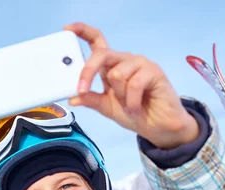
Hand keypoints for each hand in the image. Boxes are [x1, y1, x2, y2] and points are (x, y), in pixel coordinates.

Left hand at [64, 22, 198, 149]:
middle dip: (88, 71)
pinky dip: (131, 101)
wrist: (157, 126)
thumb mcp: (106, 107)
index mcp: (110, 66)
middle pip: (101, 54)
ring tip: (127, 106)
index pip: (96, 41)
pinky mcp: (153, 71)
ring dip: (120, 96)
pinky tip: (135, 108)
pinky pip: (134, 83)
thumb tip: (73, 97)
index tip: (67, 29)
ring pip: (117, 74)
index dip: (82, 32)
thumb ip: (91, 100)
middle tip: (82, 89)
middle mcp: (123, 61)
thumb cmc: (133, 113)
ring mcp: (139, 64)